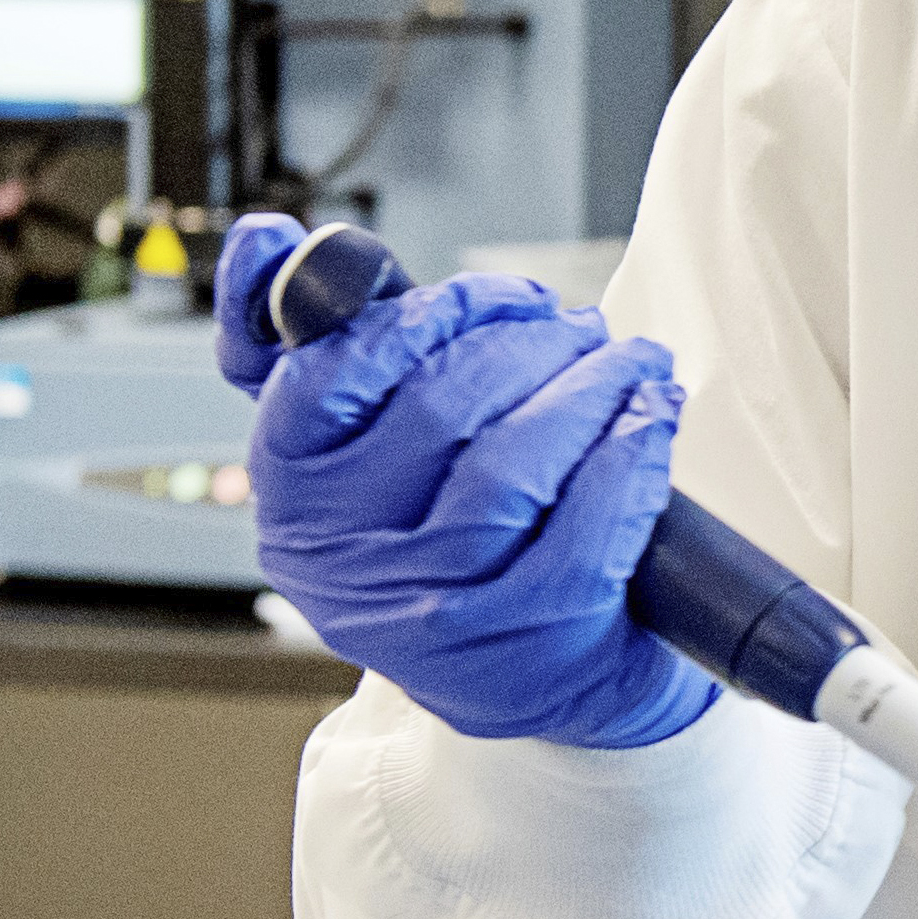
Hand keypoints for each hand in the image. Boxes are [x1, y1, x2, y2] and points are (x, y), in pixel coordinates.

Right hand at [211, 213, 712, 748]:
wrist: (535, 680)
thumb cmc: (449, 534)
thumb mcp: (364, 449)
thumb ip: (316, 343)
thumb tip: (268, 238)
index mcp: (292, 493)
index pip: (323, 379)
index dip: (417, 318)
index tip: (483, 296)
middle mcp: (344, 559)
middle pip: (438, 408)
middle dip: (525, 341)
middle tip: (577, 324)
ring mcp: (430, 609)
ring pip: (512, 464)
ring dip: (589, 389)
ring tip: (630, 362)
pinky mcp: (521, 644)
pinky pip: (585, 530)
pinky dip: (630, 458)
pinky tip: (650, 421)